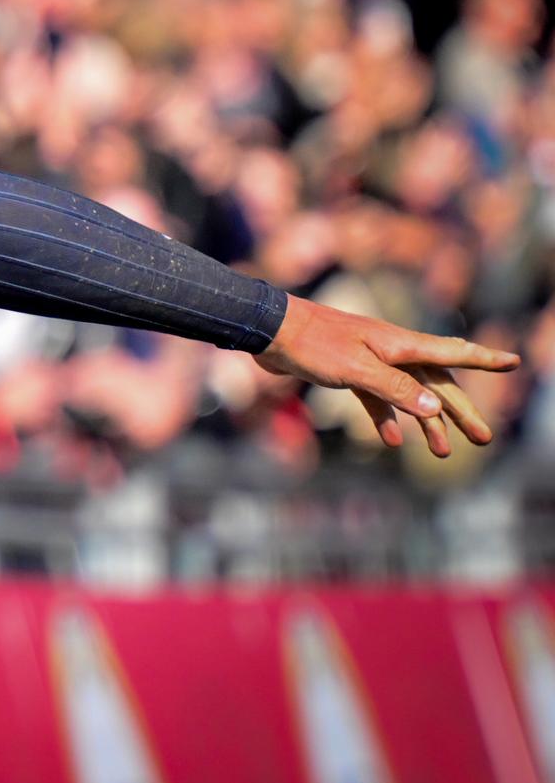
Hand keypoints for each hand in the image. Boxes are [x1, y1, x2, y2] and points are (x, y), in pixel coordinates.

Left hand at [255, 295, 517, 457]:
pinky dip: (386, 418)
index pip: (452, 353)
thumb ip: (394, 389)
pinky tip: (392, 440)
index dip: (484, 359)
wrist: (269, 331)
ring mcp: (370, 360)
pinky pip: (376, 398)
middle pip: (435, 383)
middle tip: (483, 438)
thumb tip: (433, 408)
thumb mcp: (356, 370)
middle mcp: (391, 351)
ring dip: (426, 422)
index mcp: (400, 345)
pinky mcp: (348, 370)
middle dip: (460, 411)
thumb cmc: (312, 344)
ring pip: (408, 394)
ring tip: (443, 451)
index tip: (513, 361)